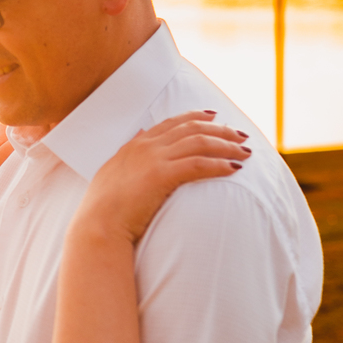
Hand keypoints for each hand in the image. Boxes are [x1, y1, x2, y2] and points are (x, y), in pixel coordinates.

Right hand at [76, 111, 250, 246]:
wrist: (97, 225)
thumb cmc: (103, 210)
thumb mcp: (113, 174)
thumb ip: (128, 156)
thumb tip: (140, 136)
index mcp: (135, 145)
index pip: (171, 123)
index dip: (196, 117)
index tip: (215, 117)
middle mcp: (145, 146)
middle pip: (191, 128)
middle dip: (220, 130)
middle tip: (241, 137)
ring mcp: (153, 159)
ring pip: (199, 142)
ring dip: (226, 146)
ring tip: (245, 154)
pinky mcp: (161, 175)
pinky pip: (199, 164)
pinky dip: (219, 164)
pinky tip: (234, 169)